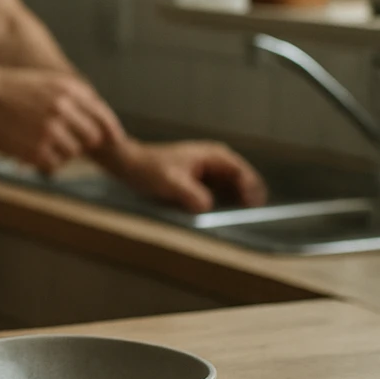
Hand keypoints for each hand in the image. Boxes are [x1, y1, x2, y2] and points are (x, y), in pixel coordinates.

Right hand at [0, 65, 125, 173]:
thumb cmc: (11, 89)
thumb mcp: (47, 82)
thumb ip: (75, 97)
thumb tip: (98, 116)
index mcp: (69, 90)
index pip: (103, 116)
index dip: (112, 132)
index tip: (114, 141)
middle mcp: (63, 109)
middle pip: (92, 138)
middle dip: (83, 141)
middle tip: (65, 139)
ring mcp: (50, 131)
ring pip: (73, 152)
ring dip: (62, 151)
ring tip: (40, 140)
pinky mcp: (36, 149)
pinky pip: (55, 163)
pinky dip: (46, 160)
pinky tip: (31, 147)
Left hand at [110, 140, 267, 212]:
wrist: (130, 165)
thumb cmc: (149, 169)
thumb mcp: (170, 182)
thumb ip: (190, 194)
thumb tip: (207, 207)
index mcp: (215, 155)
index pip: (243, 174)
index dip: (249, 192)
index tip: (249, 210)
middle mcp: (218, 162)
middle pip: (244, 184)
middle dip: (246, 201)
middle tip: (245, 222)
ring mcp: (211, 172)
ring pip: (234, 192)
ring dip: (235, 206)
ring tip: (234, 222)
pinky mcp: (204, 183)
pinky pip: (222, 196)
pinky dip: (224, 206)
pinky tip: (220, 219)